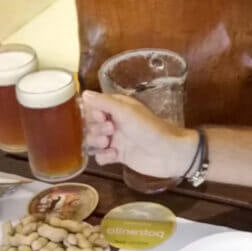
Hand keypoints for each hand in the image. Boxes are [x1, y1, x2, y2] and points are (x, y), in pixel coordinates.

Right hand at [82, 91, 197, 178]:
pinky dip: (103, 156)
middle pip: (89, 125)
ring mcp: (115, 139)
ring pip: (92, 140)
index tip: (100, 117)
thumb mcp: (125, 111)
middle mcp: (114, 122)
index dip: (92, 113)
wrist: (168, 153)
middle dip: (94, 129)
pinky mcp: (118, 156)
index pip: (92, 107)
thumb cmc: (148, 128)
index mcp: (116, 107)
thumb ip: (103, 102)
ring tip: (109, 144)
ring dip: (96, 142)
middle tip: (110, 131)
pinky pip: (100, 156)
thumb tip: (83, 94)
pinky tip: (114, 156)